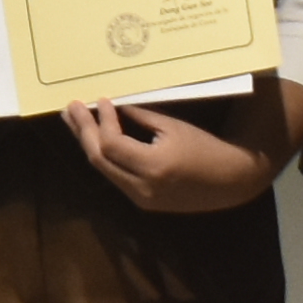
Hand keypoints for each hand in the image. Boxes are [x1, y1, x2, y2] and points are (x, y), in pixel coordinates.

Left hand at [67, 93, 286, 216]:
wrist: (231, 181)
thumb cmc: (205, 148)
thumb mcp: (173, 127)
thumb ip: (141, 118)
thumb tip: (113, 106)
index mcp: (153, 167)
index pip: (112, 144)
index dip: (101, 121)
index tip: (100, 100)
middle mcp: (143, 188)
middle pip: (99, 159)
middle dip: (83, 131)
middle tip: (71, 108)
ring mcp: (141, 199)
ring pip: (104, 170)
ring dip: (88, 144)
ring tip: (75, 121)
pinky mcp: (143, 203)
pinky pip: (116, 177)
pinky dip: (104, 156)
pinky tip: (95, 139)